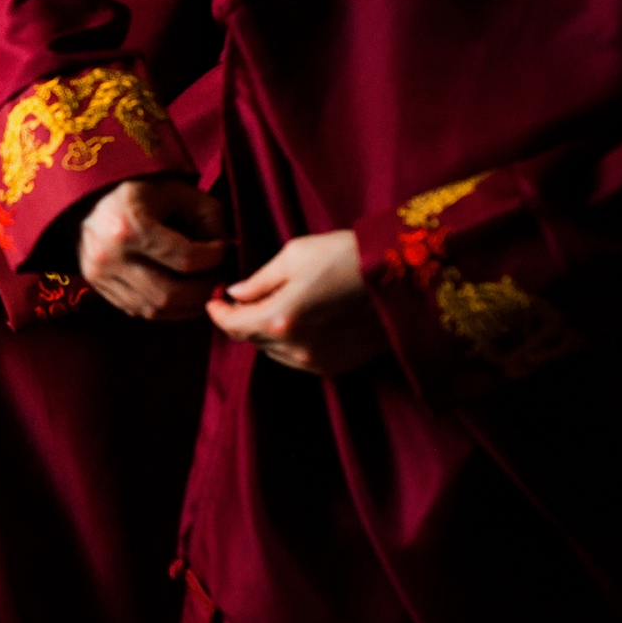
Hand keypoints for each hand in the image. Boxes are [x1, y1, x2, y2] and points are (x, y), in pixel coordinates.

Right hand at [78, 177, 227, 319]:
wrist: (86, 196)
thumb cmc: (137, 189)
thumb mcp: (176, 189)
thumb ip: (208, 216)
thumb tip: (224, 250)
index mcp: (129, 226)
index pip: (186, 260)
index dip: (215, 259)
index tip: (222, 249)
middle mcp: (110, 257)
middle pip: (171, 294)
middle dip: (204, 289)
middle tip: (219, 277)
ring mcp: (99, 276)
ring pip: (155, 310)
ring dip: (187, 305)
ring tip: (202, 288)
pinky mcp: (96, 287)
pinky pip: (139, 311)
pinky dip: (166, 309)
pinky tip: (181, 295)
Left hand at [206, 230, 390, 374]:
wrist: (407, 275)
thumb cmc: (348, 256)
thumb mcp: (295, 255)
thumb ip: (259, 280)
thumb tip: (235, 294)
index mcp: (280, 318)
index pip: (233, 326)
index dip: (218, 313)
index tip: (214, 301)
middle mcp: (296, 347)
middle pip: (252, 340)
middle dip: (243, 319)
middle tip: (244, 299)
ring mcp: (318, 361)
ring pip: (274, 352)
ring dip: (266, 333)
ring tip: (274, 307)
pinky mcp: (338, 366)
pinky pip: (298, 360)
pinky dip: (289, 343)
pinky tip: (299, 322)